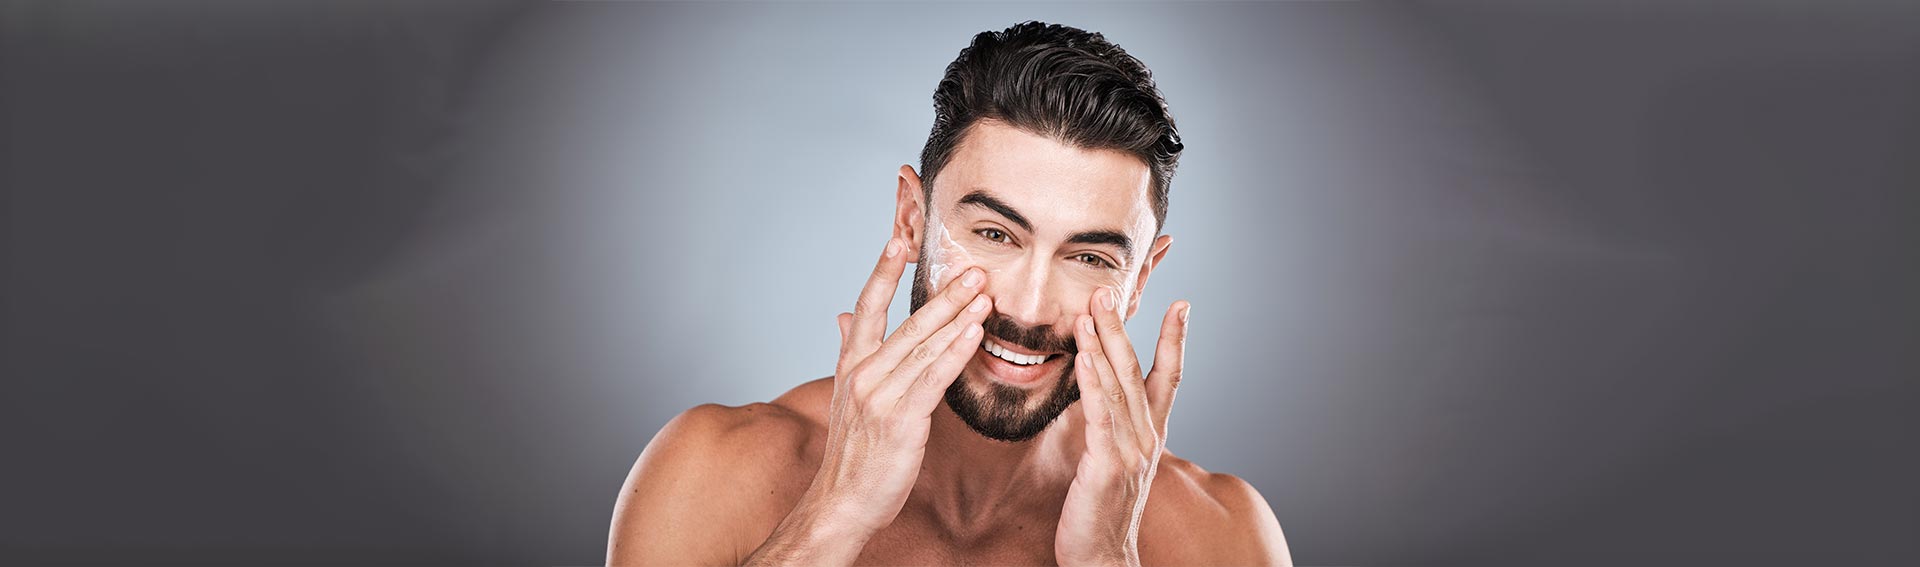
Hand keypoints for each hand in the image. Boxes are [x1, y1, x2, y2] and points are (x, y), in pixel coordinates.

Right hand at [746, 237, 992, 564]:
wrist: (841, 501)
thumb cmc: (852, 452)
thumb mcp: (845, 396)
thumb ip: (849, 351)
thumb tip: (843, 316)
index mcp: (851, 364)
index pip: (867, 306)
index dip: (881, 271)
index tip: (898, 239)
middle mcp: (862, 373)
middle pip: (908, 322)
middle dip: (945, 294)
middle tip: (974, 268)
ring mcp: (879, 394)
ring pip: (924, 346)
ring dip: (958, 317)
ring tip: (984, 294)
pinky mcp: (899, 418)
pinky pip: (932, 378)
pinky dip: (954, 352)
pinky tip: (974, 334)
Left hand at [1056, 288, 1189, 566]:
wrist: (1103, 556)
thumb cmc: (1101, 510)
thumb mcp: (1115, 461)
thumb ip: (1115, 427)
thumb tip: (1105, 395)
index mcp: (1151, 434)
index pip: (1168, 377)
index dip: (1175, 340)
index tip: (1182, 304)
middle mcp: (1147, 437)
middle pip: (1137, 370)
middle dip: (1123, 327)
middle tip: (1109, 289)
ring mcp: (1131, 450)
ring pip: (1118, 385)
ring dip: (1104, 344)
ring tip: (1091, 309)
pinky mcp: (1107, 464)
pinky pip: (1101, 414)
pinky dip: (1094, 382)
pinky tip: (1085, 356)